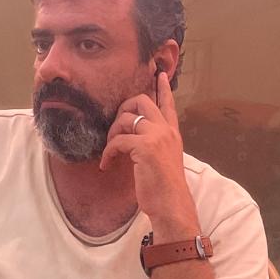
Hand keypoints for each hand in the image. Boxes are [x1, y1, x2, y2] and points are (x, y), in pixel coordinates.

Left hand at [100, 70, 199, 234]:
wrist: (172, 205)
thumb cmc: (165, 188)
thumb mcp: (163, 160)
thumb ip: (154, 144)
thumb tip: (133, 137)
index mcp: (173, 134)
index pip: (168, 104)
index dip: (163, 88)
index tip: (159, 73)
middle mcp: (167, 131)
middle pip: (142, 101)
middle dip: (124, 108)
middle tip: (116, 127)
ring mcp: (157, 137)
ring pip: (126, 118)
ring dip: (112, 134)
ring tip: (110, 151)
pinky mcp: (145, 147)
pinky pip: (118, 140)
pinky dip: (108, 152)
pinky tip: (106, 164)